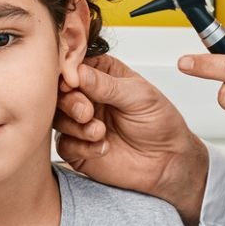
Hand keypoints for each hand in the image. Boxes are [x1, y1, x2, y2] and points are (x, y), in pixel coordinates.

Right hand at [54, 55, 208, 225]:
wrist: (167, 160)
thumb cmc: (160, 123)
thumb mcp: (139, 96)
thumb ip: (107, 85)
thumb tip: (78, 72)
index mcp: (102, 74)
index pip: (74, 65)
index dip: (69, 73)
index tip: (72, 82)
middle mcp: (87, 96)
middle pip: (59, 91)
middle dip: (70, 102)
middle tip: (87, 112)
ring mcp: (80, 121)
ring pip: (56, 118)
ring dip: (76, 126)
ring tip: (100, 132)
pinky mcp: (78, 147)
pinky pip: (64, 144)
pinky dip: (82, 147)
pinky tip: (103, 147)